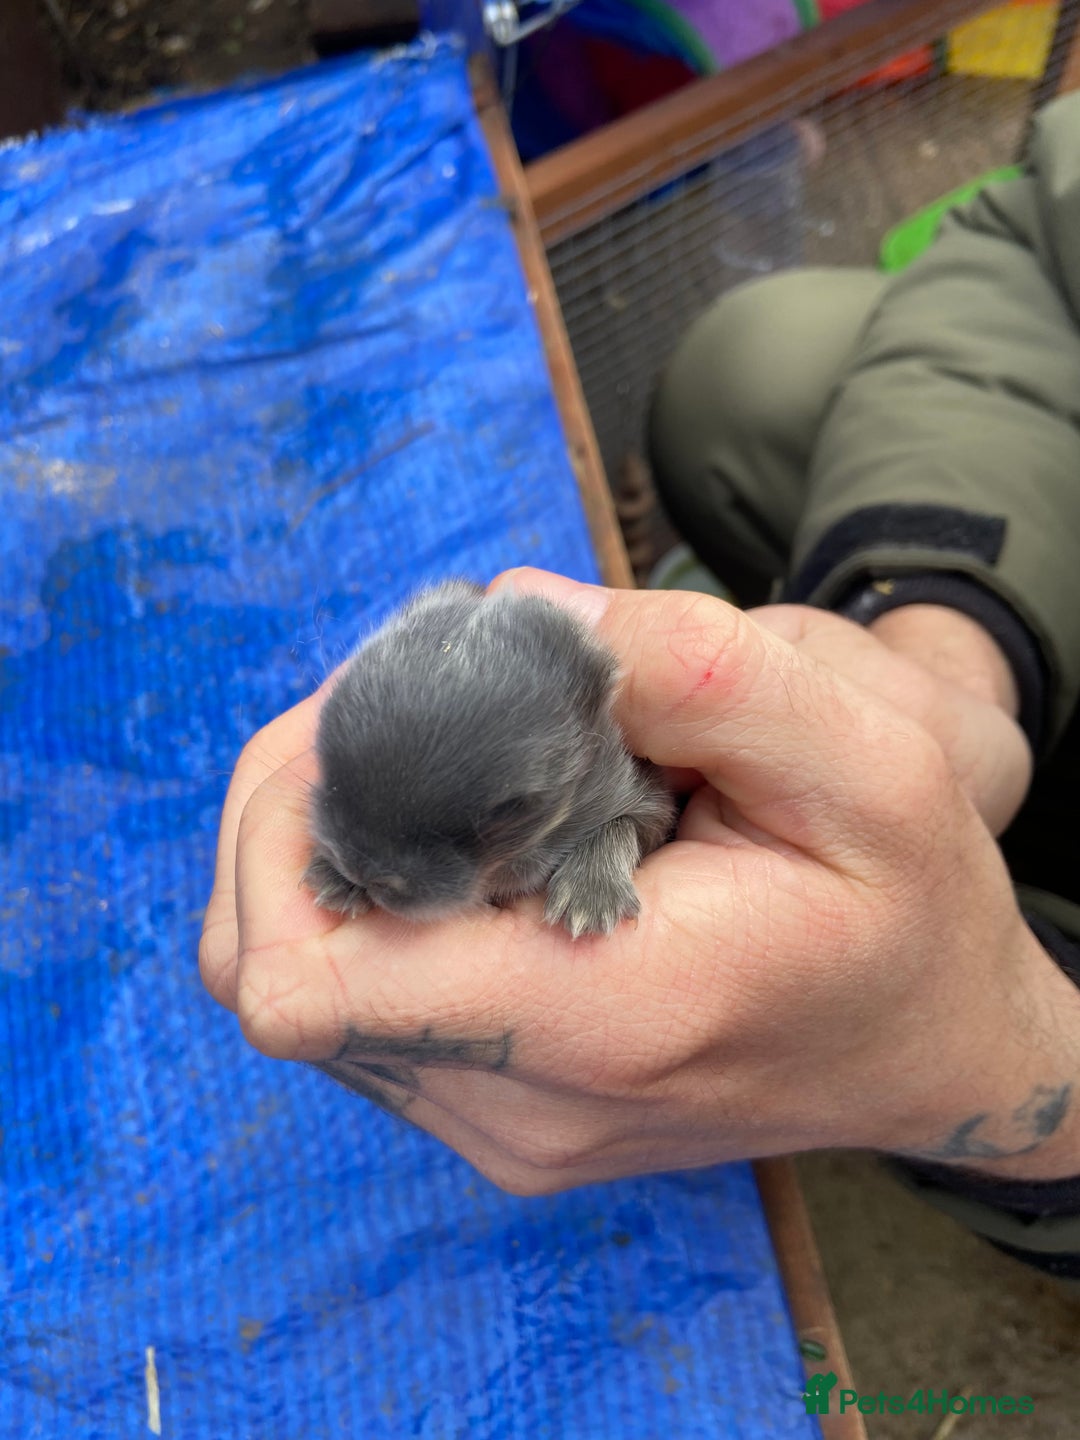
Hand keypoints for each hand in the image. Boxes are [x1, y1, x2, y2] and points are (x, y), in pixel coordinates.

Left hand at [199, 571, 1079, 1187]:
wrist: (925, 1044)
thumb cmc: (907, 907)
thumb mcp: (871, 758)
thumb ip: (702, 671)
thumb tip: (516, 615)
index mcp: (604, 1019)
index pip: (306, 981)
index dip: (286, 826)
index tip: (388, 726)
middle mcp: (517, 1103)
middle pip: (260, 959)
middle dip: (293, 805)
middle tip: (411, 711)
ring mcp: (489, 1122)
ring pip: (279, 978)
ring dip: (321, 844)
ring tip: (443, 766)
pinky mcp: (478, 1108)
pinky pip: (340, 999)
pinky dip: (361, 896)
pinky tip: (459, 834)